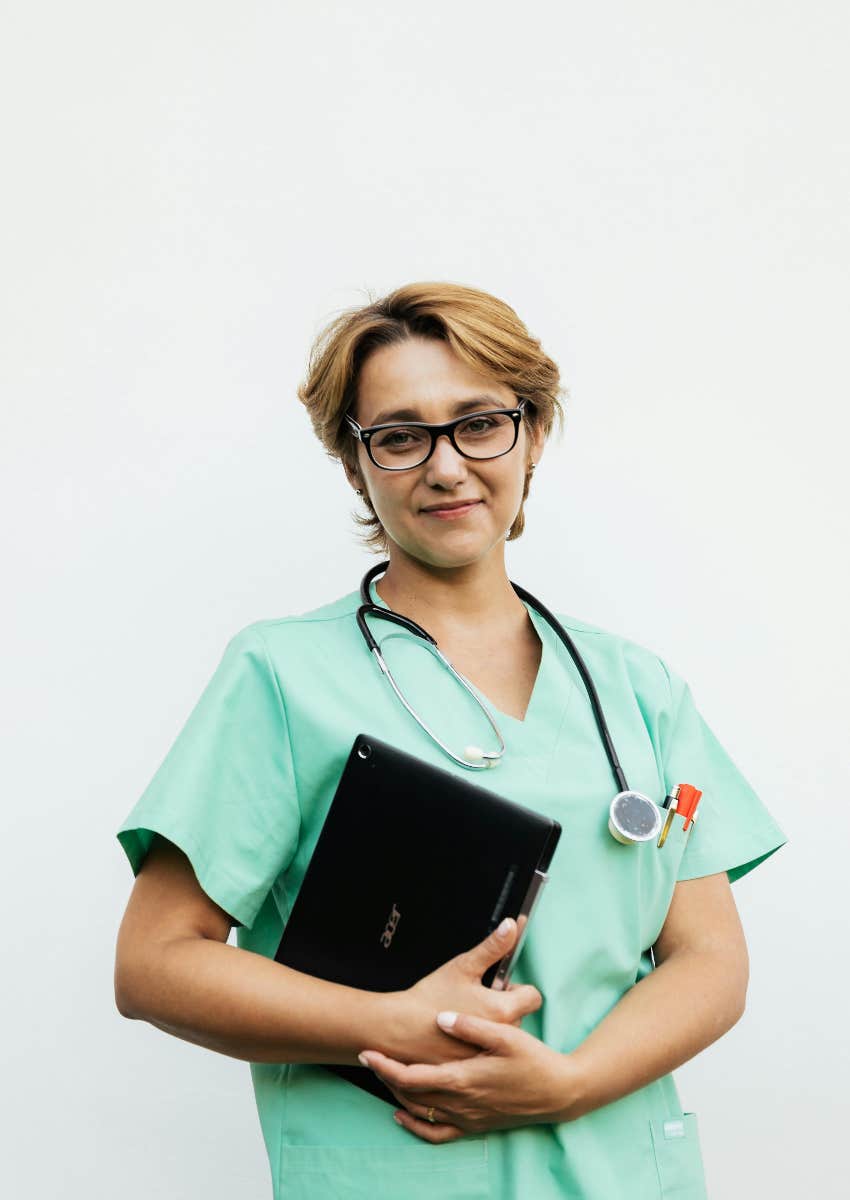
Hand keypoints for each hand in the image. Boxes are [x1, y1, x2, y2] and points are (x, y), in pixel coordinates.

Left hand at [359, 1010, 580, 1142]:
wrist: (560, 1093)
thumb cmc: (534, 1061)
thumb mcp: (507, 1036)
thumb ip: (472, 1026)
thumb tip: (442, 1018)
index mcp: (465, 1079)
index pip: (413, 1077)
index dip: (386, 1066)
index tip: (367, 1052)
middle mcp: (461, 1103)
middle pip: (410, 1094)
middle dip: (385, 1076)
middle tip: (368, 1056)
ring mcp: (467, 1118)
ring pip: (420, 1112)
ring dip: (397, 1095)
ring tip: (382, 1073)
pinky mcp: (475, 1126)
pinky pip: (437, 1134)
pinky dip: (415, 1126)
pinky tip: (403, 1115)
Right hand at [381, 918, 542, 1065]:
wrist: (400, 1029)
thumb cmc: (430, 997)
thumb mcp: (463, 966)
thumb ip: (493, 947)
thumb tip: (512, 925)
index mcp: (503, 1010)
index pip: (532, 997)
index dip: (517, 988)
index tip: (498, 985)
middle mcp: (500, 1036)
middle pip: (517, 1016)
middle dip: (502, 1006)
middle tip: (475, 999)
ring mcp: (487, 1055)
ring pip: (501, 1035)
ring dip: (490, 1025)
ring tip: (464, 1017)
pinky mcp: (474, 1068)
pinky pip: (486, 1052)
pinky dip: (477, 1044)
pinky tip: (458, 1036)